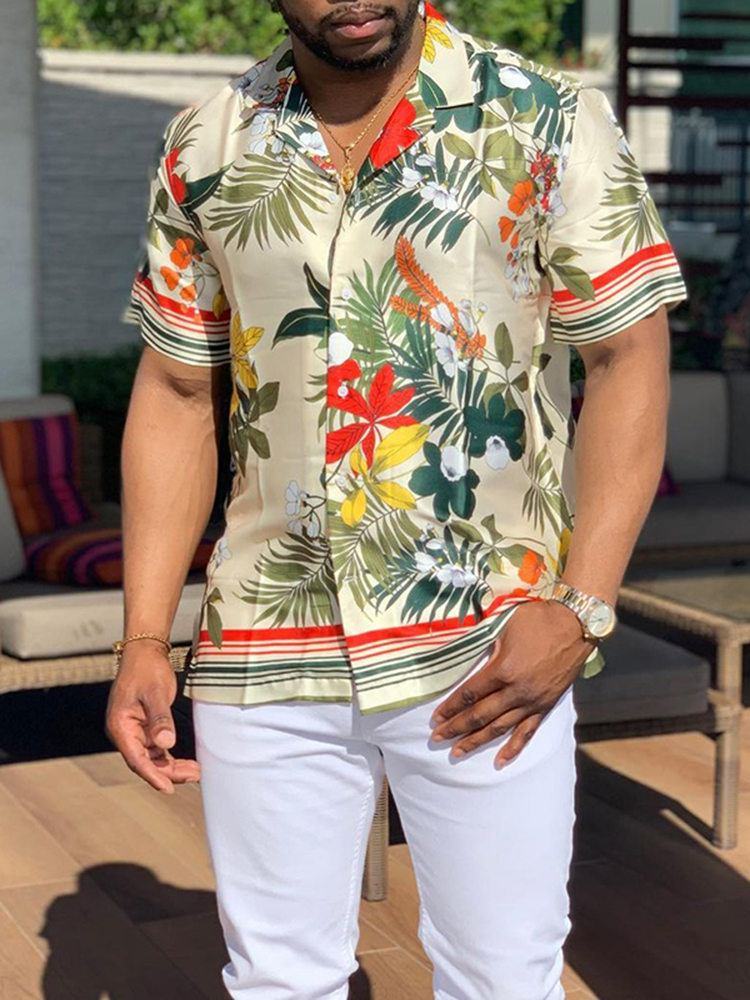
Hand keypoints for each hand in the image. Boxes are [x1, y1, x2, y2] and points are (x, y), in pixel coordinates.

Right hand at [105, 641, 200, 792]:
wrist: (144, 652)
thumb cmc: (146, 669)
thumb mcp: (155, 693)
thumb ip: (160, 719)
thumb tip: (166, 744)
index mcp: (120, 726)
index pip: (136, 758)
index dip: (152, 775)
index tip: (168, 788)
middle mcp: (124, 732)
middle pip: (145, 762)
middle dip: (168, 772)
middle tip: (193, 776)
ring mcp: (134, 731)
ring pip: (152, 758)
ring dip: (171, 766)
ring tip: (195, 771)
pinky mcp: (144, 728)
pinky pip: (156, 749)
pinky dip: (170, 756)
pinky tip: (186, 762)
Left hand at [429, 600, 592, 766]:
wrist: (576, 624)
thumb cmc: (537, 619)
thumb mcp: (504, 625)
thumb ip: (483, 642)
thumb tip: (461, 651)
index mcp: (502, 669)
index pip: (469, 694)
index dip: (450, 708)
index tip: (435, 718)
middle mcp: (516, 691)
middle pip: (479, 715)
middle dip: (456, 728)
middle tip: (437, 738)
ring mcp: (532, 701)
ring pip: (499, 728)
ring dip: (476, 741)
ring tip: (457, 752)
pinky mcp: (546, 706)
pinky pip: (527, 732)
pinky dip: (513, 748)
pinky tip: (499, 761)